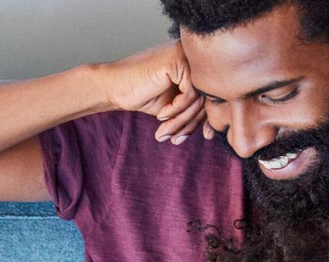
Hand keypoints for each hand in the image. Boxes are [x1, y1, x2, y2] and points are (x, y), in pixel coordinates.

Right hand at [93, 41, 207, 144]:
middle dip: (191, 123)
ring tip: (165, 132)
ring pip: (200, 97)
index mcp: (194, 64)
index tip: (203, 137)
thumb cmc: (140, 95)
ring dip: (182, 120)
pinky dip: (176, 109)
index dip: (207, 119)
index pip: (211, 94)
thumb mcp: (173, 107)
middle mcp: (193, 56)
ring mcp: (185, 55)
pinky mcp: (177, 60)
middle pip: (207, 96)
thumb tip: (215, 127)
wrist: (112, 87)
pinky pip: (190, 93)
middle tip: (175, 140)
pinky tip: (161, 114)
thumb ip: (194, 109)